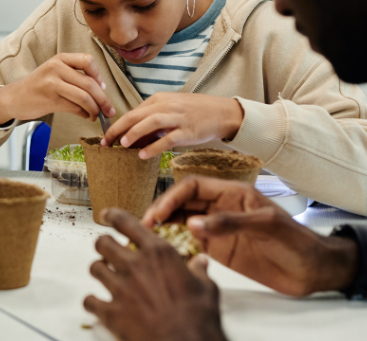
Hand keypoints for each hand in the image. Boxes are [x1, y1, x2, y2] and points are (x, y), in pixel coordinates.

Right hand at [0, 53, 114, 125]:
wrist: (13, 98)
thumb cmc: (38, 86)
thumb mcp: (54, 72)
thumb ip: (74, 76)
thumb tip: (101, 90)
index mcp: (59, 58)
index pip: (88, 61)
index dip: (99, 75)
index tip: (103, 88)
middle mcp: (56, 68)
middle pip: (89, 83)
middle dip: (103, 100)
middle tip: (109, 110)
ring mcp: (52, 84)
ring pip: (84, 97)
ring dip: (95, 110)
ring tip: (96, 116)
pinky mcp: (49, 100)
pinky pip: (75, 108)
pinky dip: (84, 114)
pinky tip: (85, 116)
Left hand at [84, 209, 225, 340]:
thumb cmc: (199, 319)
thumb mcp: (206, 289)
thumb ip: (198, 272)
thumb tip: (201, 263)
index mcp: (158, 254)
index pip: (126, 223)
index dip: (112, 216)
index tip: (106, 216)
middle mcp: (135, 265)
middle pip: (103, 243)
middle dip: (104, 245)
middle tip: (108, 251)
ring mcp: (120, 287)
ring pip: (95, 267)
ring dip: (99, 271)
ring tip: (105, 276)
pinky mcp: (111, 311)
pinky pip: (89, 300)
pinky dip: (92, 302)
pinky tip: (97, 304)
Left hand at [102, 93, 243, 158]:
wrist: (223, 112)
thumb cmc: (195, 112)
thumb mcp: (171, 108)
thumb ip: (153, 119)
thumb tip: (133, 135)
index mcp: (160, 99)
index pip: (133, 111)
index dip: (118, 124)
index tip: (107, 136)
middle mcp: (167, 106)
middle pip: (137, 115)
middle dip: (118, 128)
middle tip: (106, 141)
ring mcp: (178, 118)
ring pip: (151, 122)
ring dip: (134, 133)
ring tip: (122, 144)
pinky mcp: (188, 131)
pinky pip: (168, 139)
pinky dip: (154, 146)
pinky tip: (143, 154)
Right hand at [144, 176, 357, 295]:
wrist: (313, 270)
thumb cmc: (296, 241)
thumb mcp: (266, 225)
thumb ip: (229, 222)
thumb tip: (192, 224)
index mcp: (232, 193)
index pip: (193, 187)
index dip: (172, 196)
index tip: (158, 212)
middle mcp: (220, 208)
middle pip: (182, 203)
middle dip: (161, 210)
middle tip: (144, 225)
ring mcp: (218, 229)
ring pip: (182, 222)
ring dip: (164, 226)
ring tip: (148, 236)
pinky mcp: (218, 249)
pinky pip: (190, 243)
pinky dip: (175, 244)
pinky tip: (165, 249)